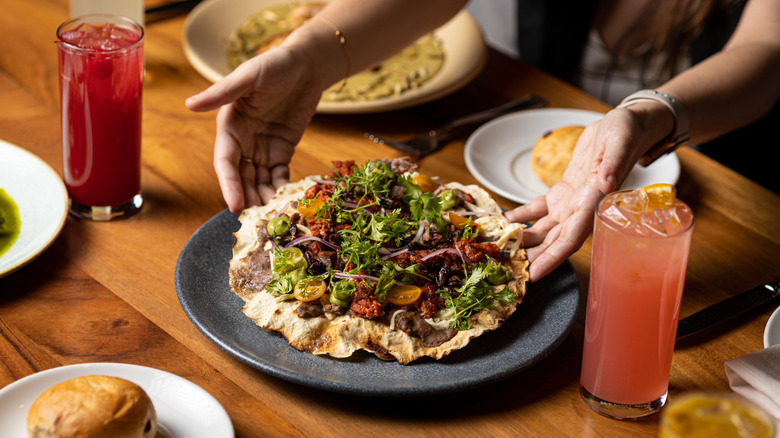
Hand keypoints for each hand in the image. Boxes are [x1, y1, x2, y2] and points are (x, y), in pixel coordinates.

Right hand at [185, 46, 325, 211]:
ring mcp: (263, 148)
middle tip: (258, 218)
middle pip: (241, 176)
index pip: (225, 161)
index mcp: (229, 125)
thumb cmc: (274, 65)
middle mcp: (243, 140)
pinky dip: (282, 189)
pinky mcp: (282, 150)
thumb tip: (189, 104)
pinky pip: (279, 175)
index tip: (235, 205)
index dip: (229, 184)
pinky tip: (288, 201)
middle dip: (248, 197)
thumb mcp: (248, 77)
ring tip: (274, 215)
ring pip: (260, 181)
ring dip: (264, 197)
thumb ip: (221, 93)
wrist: (307, 65)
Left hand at [505, 108, 650, 281]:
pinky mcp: (563, 190)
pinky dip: (522, 216)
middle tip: (508, 270)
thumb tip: (606, 182)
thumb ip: (613, 163)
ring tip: (501, 250)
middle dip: (533, 257)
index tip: (535, 274)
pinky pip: (539, 209)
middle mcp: (581, 207)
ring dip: (524, 241)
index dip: (554, 257)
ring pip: (544, 229)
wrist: (628, 126)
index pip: (572, 238)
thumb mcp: (621, 142)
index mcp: (594, 201)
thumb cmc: (628, 133)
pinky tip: (505, 220)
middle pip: (554, 240)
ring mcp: (571, 201)